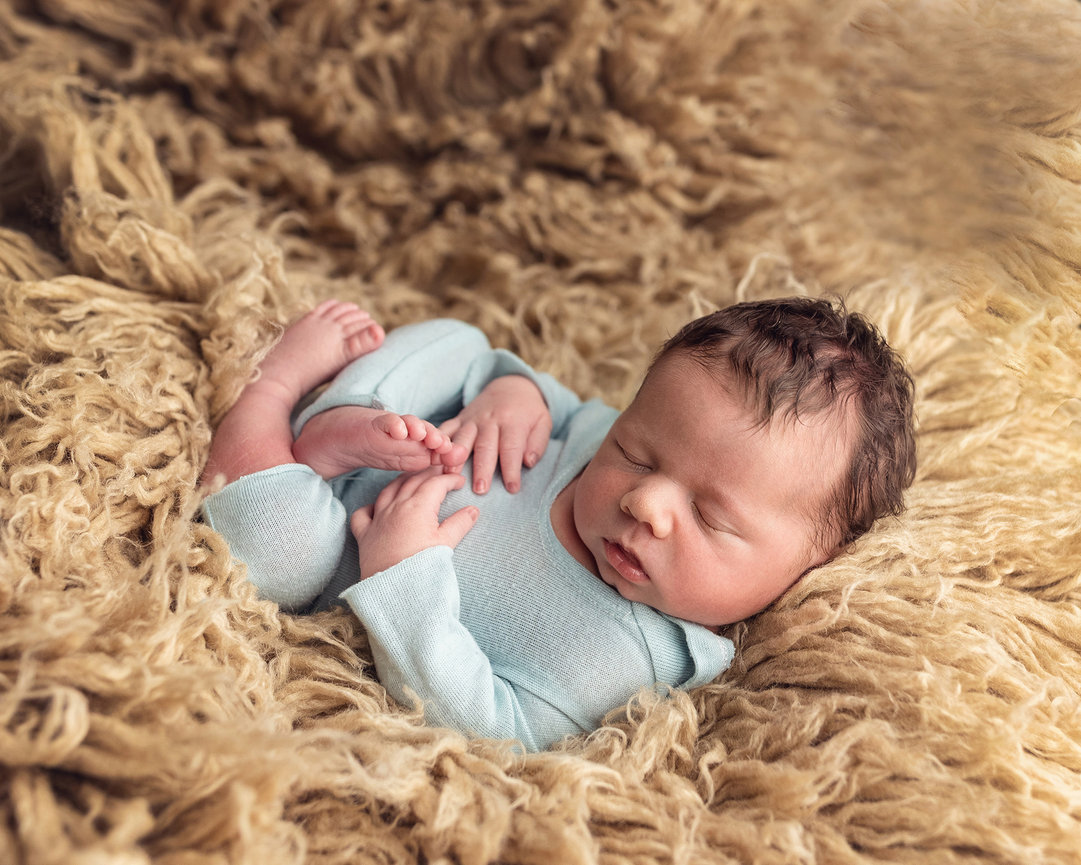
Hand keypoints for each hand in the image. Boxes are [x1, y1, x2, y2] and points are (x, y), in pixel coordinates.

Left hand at [350, 468, 478, 576]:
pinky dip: (370, 505)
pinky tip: (377, 507)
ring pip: (388, 490)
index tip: (459, 481)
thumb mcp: (446, 544)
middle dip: (429, 473)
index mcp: (418, 506)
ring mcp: (378, 519)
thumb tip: (473, 510)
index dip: (449, 479)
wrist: (395, 589)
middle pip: (413, 480)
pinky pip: (363, 513)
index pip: (436, 483)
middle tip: (441, 472)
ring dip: (403, 480)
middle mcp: (396, 507)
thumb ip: (460, 523)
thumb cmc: (422, 567)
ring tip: (413, 479)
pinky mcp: (365, 534)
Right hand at [438, 375, 551, 493]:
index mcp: (513, 422)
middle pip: (485, 446)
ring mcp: (472, 419)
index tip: (512, 488)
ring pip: (462, 438)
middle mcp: (490, 420)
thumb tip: (528, 462)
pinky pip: (446, 429)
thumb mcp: (543, 422)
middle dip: (482, 468)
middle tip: (480, 489)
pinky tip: (432, 456)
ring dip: (456, 457)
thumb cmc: (528, 411)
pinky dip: (438, 442)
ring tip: (451, 474)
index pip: (511, 448)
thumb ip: (538, 443)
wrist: (511, 386)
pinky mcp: (460, 418)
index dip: (511, 469)